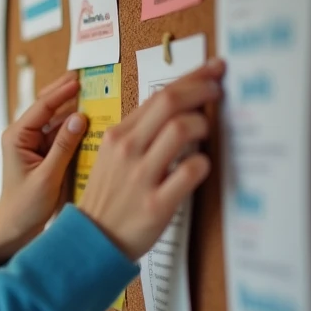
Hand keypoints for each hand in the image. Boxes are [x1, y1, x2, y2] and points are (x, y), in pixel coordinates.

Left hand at [0, 71, 87, 263]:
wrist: (16, 227)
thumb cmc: (25, 206)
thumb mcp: (47, 177)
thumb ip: (64, 147)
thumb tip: (80, 118)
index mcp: (16, 137)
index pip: (41, 107)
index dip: (61, 92)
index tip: (79, 81)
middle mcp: (23, 136)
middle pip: (47, 107)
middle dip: (66, 93)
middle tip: (88, 79)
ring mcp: (34, 143)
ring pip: (56, 119)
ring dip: (74, 110)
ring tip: (95, 97)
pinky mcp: (44, 152)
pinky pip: (61, 134)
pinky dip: (75, 127)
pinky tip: (92, 121)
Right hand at [78, 59, 223, 259]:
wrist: (90, 240)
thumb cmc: (108, 198)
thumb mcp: (111, 158)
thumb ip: (138, 135)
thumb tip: (176, 110)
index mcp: (116, 136)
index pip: (158, 95)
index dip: (191, 77)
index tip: (213, 70)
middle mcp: (127, 150)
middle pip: (170, 102)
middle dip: (203, 89)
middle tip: (219, 90)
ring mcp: (141, 176)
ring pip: (183, 129)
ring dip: (204, 125)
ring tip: (206, 132)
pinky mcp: (156, 203)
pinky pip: (192, 170)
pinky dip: (203, 164)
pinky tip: (200, 166)